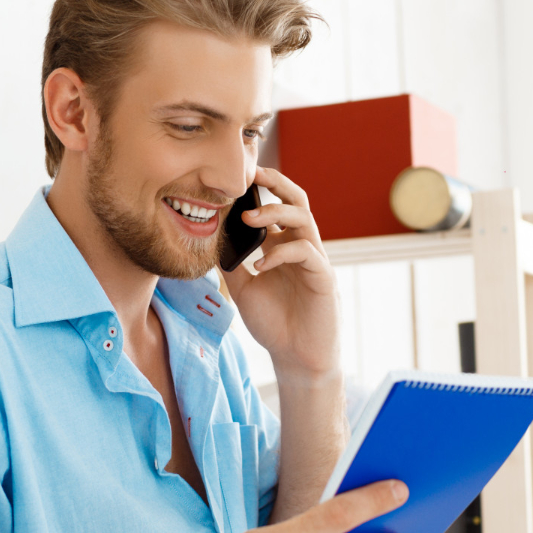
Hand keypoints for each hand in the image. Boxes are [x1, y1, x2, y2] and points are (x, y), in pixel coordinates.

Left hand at [223, 167, 338, 378]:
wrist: (295, 357)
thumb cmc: (274, 323)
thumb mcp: (243, 288)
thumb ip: (231, 263)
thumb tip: (209, 239)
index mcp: (282, 245)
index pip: (276, 205)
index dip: (261, 189)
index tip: (235, 177)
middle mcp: (300, 246)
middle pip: (296, 200)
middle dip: (276, 183)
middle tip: (251, 175)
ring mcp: (314, 260)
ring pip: (304, 219)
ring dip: (276, 213)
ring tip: (248, 220)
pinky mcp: (323, 278)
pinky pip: (306, 253)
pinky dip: (281, 254)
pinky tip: (260, 267)